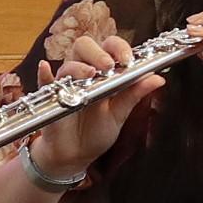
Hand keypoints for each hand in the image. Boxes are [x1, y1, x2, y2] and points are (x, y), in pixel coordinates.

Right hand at [13, 16, 159, 178]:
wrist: (76, 156)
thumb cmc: (96, 132)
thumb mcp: (119, 114)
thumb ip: (135, 94)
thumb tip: (158, 79)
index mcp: (103, 72)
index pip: (109, 47)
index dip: (118, 47)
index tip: (128, 59)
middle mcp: (83, 72)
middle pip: (85, 46)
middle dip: (97, 52)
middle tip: (108, 66)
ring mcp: (65, 83)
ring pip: (67, 63)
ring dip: (78, 66)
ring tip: (90, 75)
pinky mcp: (50, 97)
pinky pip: (44, 82)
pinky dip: (44, 74)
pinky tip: (46, 68)